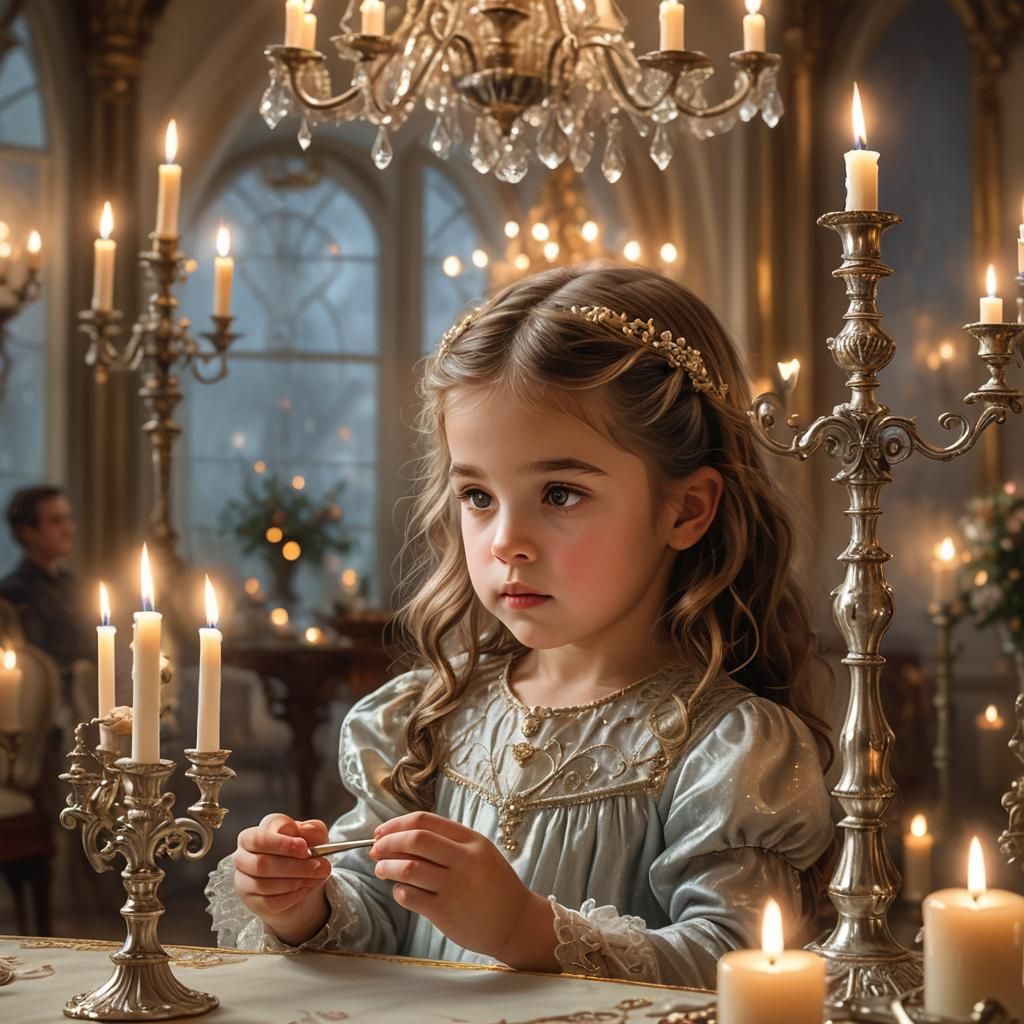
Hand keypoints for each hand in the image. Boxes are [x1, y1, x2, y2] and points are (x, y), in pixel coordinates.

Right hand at [233, 813, 332, 945]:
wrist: (302, 880)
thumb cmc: (302, 852)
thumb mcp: (313, 835)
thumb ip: (310, 829)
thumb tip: (305, 833)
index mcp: (251, 835)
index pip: (257, 839)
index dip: (280, 844)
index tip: (304, 848)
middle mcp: (242, 858)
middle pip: (261, 864)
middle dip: (295, 866)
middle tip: (319, 866)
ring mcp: (244, 883)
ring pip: (266, 885)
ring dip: (297, 881)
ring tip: (317, 876)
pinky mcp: (253, 903)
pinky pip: (271, 902)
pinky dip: (293, 895)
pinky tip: (306, 887)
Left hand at [371, 811, 558, 970]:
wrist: (515, 921)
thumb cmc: (493, 884)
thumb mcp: (478, 852)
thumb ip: (447, 843)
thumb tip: (401, 838)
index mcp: (470, 840)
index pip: (425, 821)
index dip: (397, 824)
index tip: (381, 832)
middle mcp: (464, 860)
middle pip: (415, 840)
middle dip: (388, 842)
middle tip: (375, 849)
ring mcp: (455, 886)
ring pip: (409, 868)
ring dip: (387, 866)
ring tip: (382, 869)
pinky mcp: (446, 912)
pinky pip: (411, 896)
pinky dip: (399, 891)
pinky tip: (401, 891)